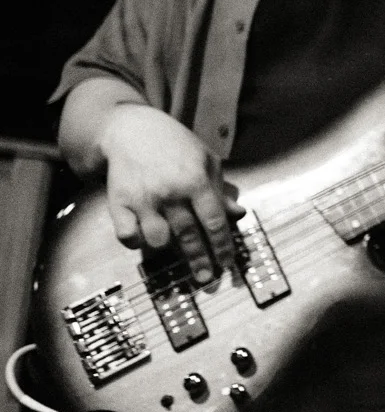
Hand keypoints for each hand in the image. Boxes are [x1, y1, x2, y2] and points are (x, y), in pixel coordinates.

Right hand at [98, 104, 243, 283]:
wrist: (132, 131)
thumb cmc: (176, 146)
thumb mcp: (207, 161)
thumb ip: (222, 190)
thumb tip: (238, 215)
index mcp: (197, 181)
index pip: (214, 221)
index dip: (222, 246)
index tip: (226, 265)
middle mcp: (171, 192)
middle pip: (188, 235)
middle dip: (199, 261)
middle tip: (205, 279)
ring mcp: (143, 199)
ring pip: (157, 240)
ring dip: (167, 249)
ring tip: (174, 249)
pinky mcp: (118, 203)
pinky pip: (128, 236)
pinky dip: (137, 243)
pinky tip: (145, 238)